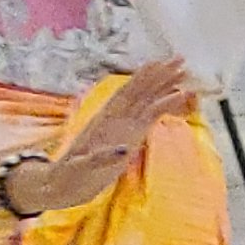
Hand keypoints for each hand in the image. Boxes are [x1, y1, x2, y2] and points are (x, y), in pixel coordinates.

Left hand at [25, 59, 196, 212]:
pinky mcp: (128, 139)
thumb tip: (122, 150)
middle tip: (181, 60)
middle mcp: (115, 120)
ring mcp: (122, 129)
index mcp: (104, 122)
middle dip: (160, 76)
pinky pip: (148, 119)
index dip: (144, 79)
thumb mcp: (80, 168)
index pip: (128, 94)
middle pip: (141, 93)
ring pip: (146, 102)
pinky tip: (173, 98)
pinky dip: (161, 108)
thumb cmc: (69, 175)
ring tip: (182, 74)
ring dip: (163, 87)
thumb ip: (99, 159)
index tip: (161, 63)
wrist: (62, 185)